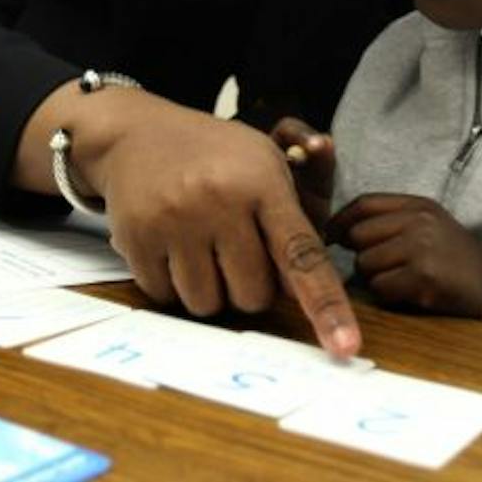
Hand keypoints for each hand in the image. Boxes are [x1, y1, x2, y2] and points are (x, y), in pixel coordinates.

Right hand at [65, 94, 360, 357]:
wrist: (136, 134)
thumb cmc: (216, 155)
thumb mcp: (266, 160)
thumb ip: (299, 212)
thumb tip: (305, 274)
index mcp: (262, 182)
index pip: (301, 255)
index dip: (326, 305)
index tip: (345, 347)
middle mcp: (220, 201)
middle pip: (253, 296)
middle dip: (248, 286)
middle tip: (234, 248)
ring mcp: (174, 220)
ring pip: (208, 304)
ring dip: (209, 290)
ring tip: (200, 246)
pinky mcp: (136, 237)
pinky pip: (166, 297)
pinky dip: (172, 284)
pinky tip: (169, 245)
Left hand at [330, 193, 481, 318]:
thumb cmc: (457, 262)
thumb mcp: (430, 227)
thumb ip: (393, 223)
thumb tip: (340, 231)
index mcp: (419, 205)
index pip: (364, 203)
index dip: (341, 220)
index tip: (331, 236)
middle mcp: (419, 220)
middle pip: (358, 234)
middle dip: (360, 255)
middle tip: (378, 269)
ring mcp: (421, 246)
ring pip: (365, 263)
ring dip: (374, 279)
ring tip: (401, 282)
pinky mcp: (423, 276)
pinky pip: (380, 287)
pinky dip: (388, 296)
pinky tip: (410, 295)